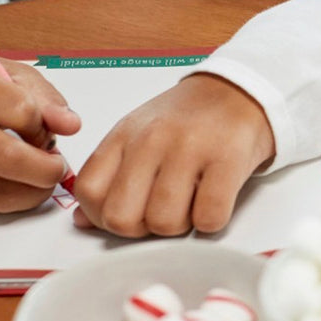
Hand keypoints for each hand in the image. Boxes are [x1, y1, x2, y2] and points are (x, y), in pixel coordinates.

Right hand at [0, 51, 81, 210]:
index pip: (22, 112)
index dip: (43, 127)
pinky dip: (8, 198)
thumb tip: (72, 126)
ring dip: (32, 192)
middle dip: (47, 171)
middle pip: (10, 160)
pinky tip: (13, 182)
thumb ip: (44, 98)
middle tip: (58, 167)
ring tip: (41, 177)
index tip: (45, 129)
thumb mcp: (8, 74)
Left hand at [71, 73, 274, 237]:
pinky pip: (208, 218)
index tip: (127, 211)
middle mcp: (152, 139)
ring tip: (190, 203)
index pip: (89, 191)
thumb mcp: (137, 135)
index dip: (103, 215)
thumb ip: (108, 175)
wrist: (239, 91)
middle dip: (141, 229)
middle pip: (121, 217)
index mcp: (124, 134)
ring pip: (164, 223)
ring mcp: (190, 148)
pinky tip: (213, 200)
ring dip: (179, 226)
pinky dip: (211, 220)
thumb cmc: (186, 120)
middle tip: (160, 212)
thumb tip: (81, 221)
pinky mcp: (227, 159)